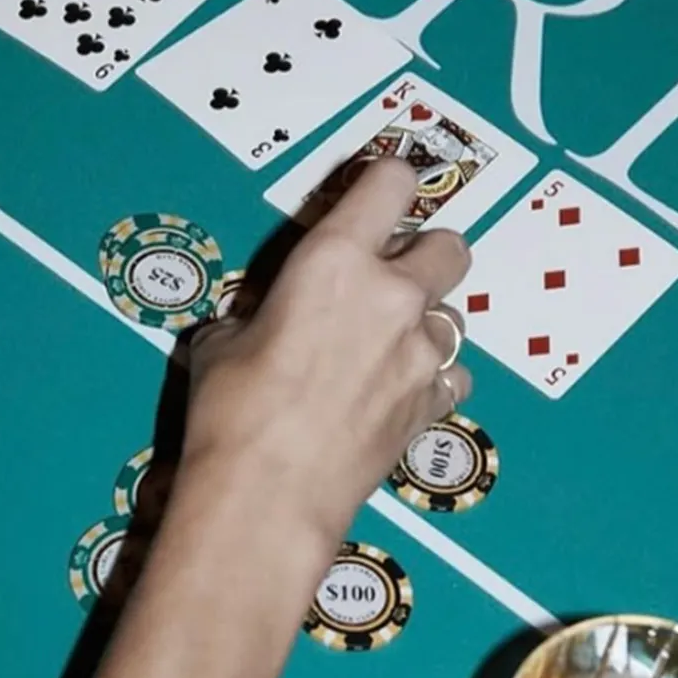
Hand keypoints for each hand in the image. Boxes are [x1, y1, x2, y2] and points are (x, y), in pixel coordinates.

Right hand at [183, 160, 471, 543]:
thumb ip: (263, 312)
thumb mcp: (224, 340)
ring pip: (454, 314)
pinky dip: (431, 380)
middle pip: (450, 245)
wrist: (268, 497)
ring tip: (382, 352)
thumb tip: (270, 322)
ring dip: (424, 323)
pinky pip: (452, 375)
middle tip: (385, 283)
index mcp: (336, 258)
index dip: (387, 183)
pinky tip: (394, 398)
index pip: (393, 181)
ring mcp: (423, 351)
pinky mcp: (435, 403)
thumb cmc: (230, 410)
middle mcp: (394, 293)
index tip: (374, 200)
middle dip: (424, 257)